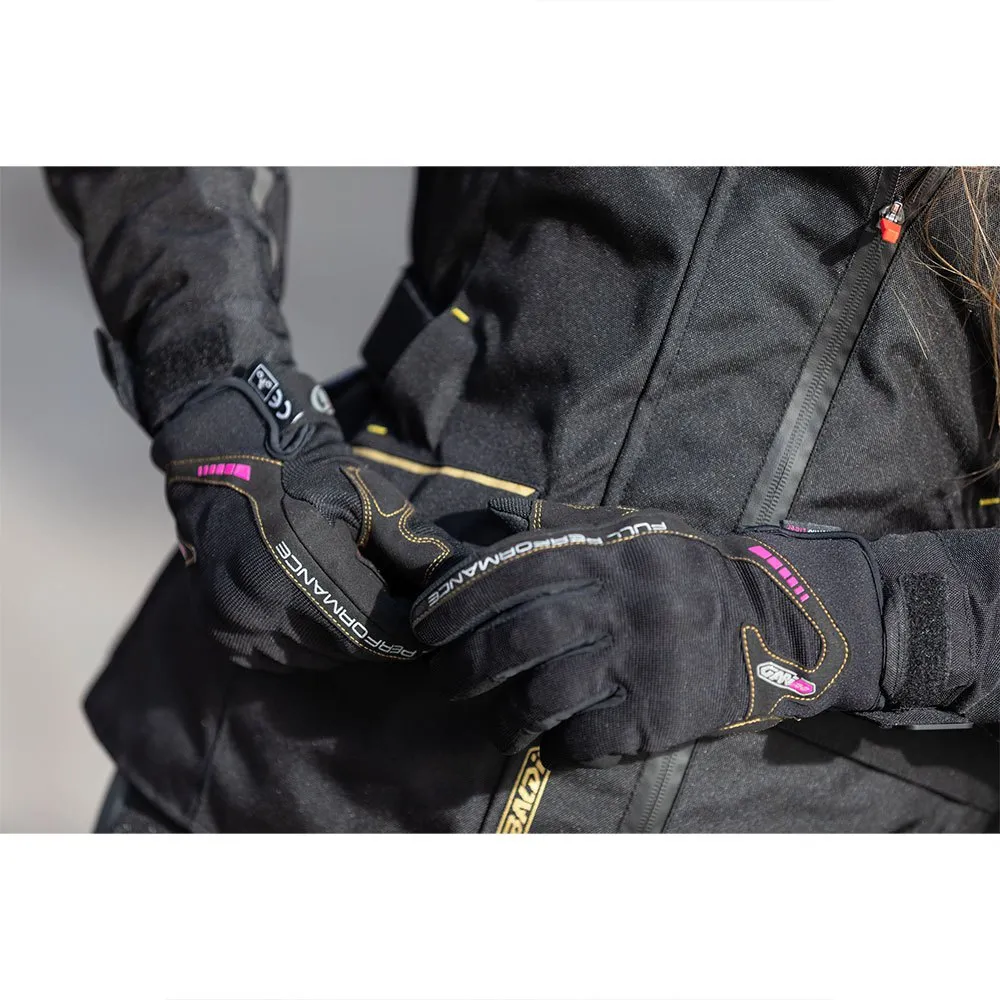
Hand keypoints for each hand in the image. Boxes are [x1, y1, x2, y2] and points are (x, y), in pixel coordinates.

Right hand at [152, 360, 461, 670]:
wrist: (230, 467)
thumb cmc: (309, 479)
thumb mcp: (368, 498)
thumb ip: (414, 547)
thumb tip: (460, 588)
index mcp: (299, 557)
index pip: (376, 628)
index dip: (411, 631)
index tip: (431, 621)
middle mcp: (262, 599)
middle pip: (351, 649)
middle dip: (382, 635)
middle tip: (399, 610)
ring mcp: (239, 622)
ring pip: (322, 659)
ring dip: (347, 641)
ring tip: (353, 599)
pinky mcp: (227, 637)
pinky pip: (290, 660)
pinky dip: (312, 643)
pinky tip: (314, 606)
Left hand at [411, 498, 886, 761]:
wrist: (782, 619)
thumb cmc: (694, 571)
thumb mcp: (639, 530)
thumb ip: (569, 527)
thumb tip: (497, 517)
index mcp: (611, 555)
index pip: (514, 571)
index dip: (458, 598)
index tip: (421, 624)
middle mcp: (623, 604)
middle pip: (522, 635)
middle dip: (468, 663)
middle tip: (443, 680)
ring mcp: (643, 660)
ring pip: (548, 692)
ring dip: (506, 716)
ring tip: (493, 725)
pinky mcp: (663, 713)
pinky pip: (590, 738)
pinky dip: (560, 746)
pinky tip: (554, 744)